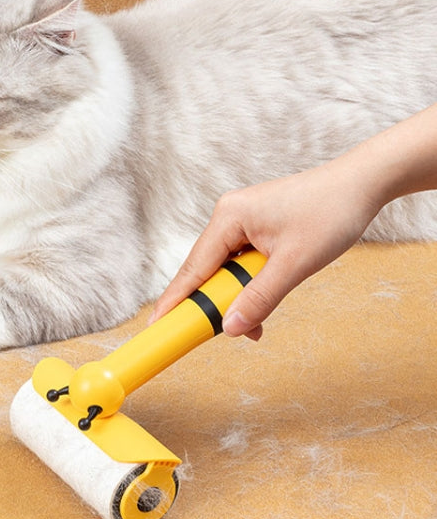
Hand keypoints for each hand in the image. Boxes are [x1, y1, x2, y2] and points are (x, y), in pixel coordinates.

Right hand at [152, 161, 380, 338]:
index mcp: (228, 217)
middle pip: (206, 270)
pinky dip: (251, 285)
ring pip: (227, 269)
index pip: (193, 268)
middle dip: (215, 305)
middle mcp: (228, 216)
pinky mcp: (257, 226)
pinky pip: (242, 262)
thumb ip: (261, 298)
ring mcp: (242, 220)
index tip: (157, 325)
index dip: (175, 300)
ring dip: (239, 297)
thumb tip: (231, 328)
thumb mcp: (295, 263)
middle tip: (216, 335)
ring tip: (256, 324)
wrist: (362, 183)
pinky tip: (264, 303)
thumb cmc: (331, 213)